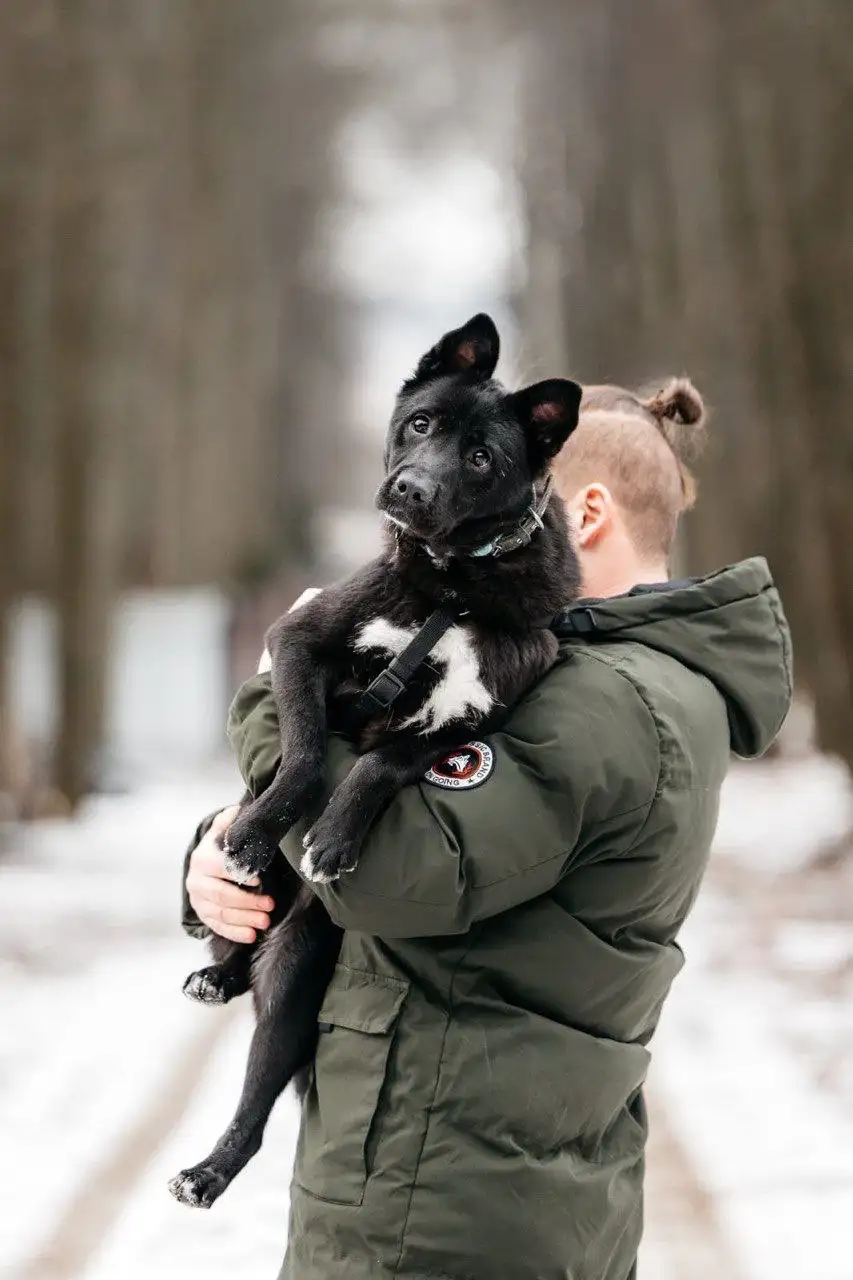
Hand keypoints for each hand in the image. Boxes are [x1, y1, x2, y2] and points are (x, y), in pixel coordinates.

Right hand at [186, 806, 275, 942]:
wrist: (203, 865)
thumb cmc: (221, 848)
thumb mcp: (223, 832)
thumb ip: (229, 822)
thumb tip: (238, 808)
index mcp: (203, 858)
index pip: (220, 868)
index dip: (239, 874)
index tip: (260, 880)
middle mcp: (196, 881)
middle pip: (221, 895)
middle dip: (247, 902)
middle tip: (270, 906)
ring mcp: (198, 901)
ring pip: (221, 913)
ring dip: (244, 919)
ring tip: (266, 922)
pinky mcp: (203, 915)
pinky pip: (218, 927)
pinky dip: (235, 932)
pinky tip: (252, 936)